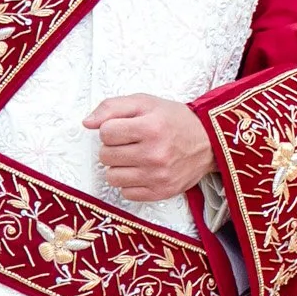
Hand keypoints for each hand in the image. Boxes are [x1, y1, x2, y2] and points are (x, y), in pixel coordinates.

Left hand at [86, 93, 214, 202]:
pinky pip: (126, 193)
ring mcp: (158, 176)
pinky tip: (142, 171)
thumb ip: (112, 107)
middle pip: (106, 156)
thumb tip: (87, 123)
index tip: (124, 128)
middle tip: (130, 142)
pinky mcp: (161, 192)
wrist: (209, 143)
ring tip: (134, 157)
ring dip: (118, 166)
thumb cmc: (174, 120)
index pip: (105, 133)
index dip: (111, 129)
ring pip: (112, 177)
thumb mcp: (145, 102)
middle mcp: (155, 154)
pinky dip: (130, 182)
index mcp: (151, 127)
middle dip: (113, 147)